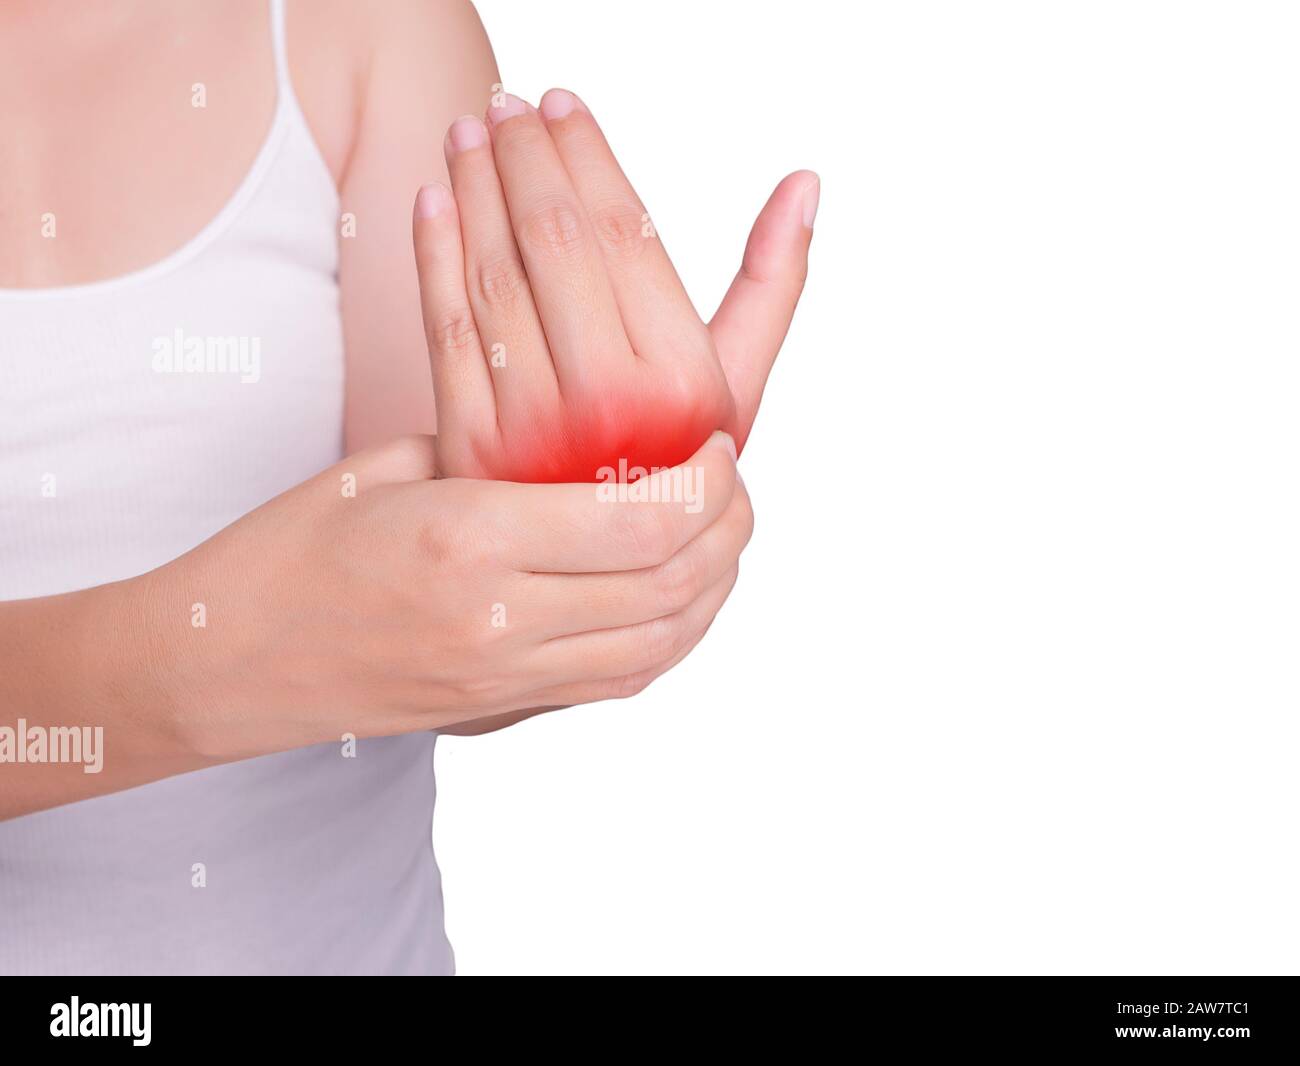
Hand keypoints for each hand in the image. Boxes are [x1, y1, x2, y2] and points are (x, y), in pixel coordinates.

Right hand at [147, 431, 748, 758]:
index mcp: (470, 539)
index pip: (642, 521)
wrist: (231, 661)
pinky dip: (671, 635)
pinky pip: (621, 680)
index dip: (707, 482)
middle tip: (733, 483)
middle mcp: (501, 621)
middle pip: (671, 585)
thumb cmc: (296, 547)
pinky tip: (677, 594)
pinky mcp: (506, 712)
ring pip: (662, 643)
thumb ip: (501, 452)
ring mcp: (507, 679)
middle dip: (728, 529)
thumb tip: (594, 439)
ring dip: (712, 589)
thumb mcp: (394, 465)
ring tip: (720, 536)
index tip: (717, 444)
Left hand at [413, 89, 816, 481]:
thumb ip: (769, 290)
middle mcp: (609, 409)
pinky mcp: (469, 450)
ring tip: (469, 133)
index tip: (564, 105)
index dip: (588, 156)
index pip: (623, 236)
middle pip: (554, 244)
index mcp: (682, 387)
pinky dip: (432, 256)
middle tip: (508, 105)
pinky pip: (444, 329)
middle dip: (526, 157)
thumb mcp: (732, 389)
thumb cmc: (675, 464)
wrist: (605, 569)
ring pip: (493, 278)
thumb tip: (805, 185)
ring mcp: (531, 432)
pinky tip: (434, 200)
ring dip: (474, 190)